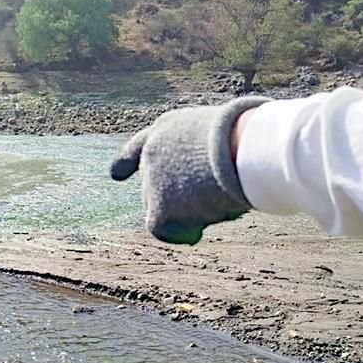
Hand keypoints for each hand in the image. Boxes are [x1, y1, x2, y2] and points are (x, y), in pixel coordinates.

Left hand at [110, 97, 269, 244]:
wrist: (237, 148)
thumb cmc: (246, 138)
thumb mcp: (225, 136)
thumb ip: (211, 156)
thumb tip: (223, 186)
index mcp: (167, 128)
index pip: (139, 146)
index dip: (127, 162)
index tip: (116, 175)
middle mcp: (152, 153)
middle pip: (158, 186)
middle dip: (180, 197)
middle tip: (213, 194)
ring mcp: (152, 180)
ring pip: (167, 208)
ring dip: (191, 211)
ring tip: (219, 198)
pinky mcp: (159, 207)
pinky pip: (163, 230)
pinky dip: (181, 234)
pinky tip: (195, 234)